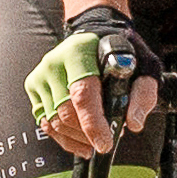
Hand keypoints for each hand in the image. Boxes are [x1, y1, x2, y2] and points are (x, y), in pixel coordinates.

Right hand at [28, 15, 158, 156]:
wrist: (94, 34)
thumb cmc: (118, 51)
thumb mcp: (141, 65)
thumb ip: (143, 93)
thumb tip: (133, 123)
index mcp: (79, 53)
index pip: (82, 94)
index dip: (93, 123)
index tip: (105, 143)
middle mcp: (54, 63)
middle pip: (66, 112)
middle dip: (88, 133)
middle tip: (108, 138)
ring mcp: (40, 75)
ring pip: (54, 122)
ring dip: (77, 139)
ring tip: (96, 141)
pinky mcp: (34, 87)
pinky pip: (45, 122)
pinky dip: (64, 139)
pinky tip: (81, 143)